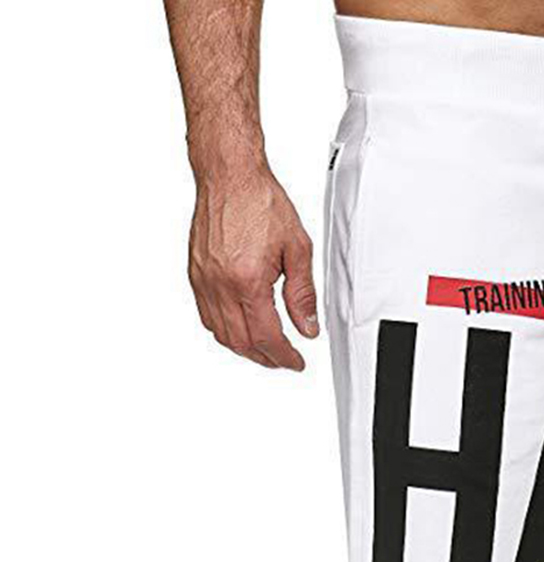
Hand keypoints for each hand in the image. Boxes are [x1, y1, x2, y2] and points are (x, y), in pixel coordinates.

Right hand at [188, 168, 318, 369]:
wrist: (229, 176)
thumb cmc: (260, 202)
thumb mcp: (297, 249)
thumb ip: (303, 294)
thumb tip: (307, 326)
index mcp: (247, 280)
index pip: (266, 336)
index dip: (283, 356)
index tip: (295, 361)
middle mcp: (220, 284)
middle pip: (242, 342)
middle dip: (266, 358)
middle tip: (284, 359)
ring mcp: (203, 280)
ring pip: (221, 333)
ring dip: (245, 348)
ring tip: (266, 350)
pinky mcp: (195, 273)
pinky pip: (207, 316)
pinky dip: (225, 331)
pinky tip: (240, 329)